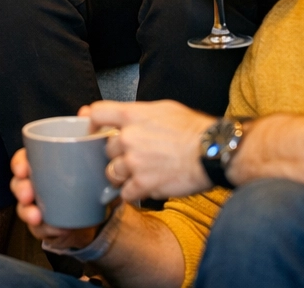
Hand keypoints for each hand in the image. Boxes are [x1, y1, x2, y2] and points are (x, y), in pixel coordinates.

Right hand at [9, 148, 103, 251]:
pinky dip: (47, 229)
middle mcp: (36, 184)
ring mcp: (38, 205)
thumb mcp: (96, 165)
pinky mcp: (45, 225)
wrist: (96, 212)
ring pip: (23, 208)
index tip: (22, 170)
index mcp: (43, 165)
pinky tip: (58, 229)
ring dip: (27, 212)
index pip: (23, 159)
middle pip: (18, 183)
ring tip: (37, 216)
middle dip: (20, 188)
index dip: (19, 163)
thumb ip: (100, 153)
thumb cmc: (91, 181)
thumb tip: (109, 141)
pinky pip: (39, 229)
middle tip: (28, 195)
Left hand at [83, 100, 215, 201]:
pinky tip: (144, 188)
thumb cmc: (193, 129)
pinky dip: (133, 193)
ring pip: (112, 173)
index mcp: (132, 115)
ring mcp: (134, 162)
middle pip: (104, 148)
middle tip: (131, 156)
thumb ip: (138, 114)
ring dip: (122, 176)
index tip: (92, 130)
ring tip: (138, 174)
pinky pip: (126, 193)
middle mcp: (128, 138)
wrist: (212, 151)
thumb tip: (125, 117)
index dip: (91, 122)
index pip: (96, 114)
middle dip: (116, 154)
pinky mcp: (143, 185)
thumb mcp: (163, 109)